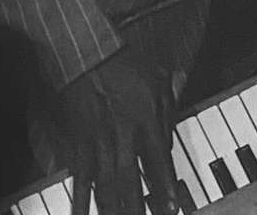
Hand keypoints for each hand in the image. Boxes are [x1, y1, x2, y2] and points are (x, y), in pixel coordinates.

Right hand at [57, 47, 178, 214]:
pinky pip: (81, 182)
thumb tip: (176, 121)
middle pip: (133, 183)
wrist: (88, 57)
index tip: (172, 209)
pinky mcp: (79, 147)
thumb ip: (171, 101)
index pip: (160, 164)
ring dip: (115, 212)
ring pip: (108, 189)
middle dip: (139, 209)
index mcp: (147, 122)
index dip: (166, 189)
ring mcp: (100, 145)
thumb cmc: (125, 66)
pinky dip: (81, 205)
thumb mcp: (158, 78)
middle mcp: (124, 138)